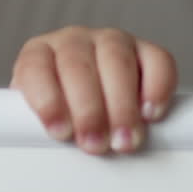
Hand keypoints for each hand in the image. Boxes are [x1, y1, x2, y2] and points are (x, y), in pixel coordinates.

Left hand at [10, 26, 176, 153]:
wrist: (90, 104)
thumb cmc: (63, 114)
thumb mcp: (46, 120)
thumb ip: (40, 128)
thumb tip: (45, 149)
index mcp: (38, 55)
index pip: (35, 68)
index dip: (47, 100)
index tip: (59, 132)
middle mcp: (72, 42)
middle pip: (78, 66)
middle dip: (88, 111)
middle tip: (94, 145)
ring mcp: (110, 41)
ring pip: (116, 60)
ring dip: (121, 105)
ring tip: (123, 140)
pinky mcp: (145, 50)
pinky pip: (157, 60)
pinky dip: (156, 88)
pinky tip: (150, 114)